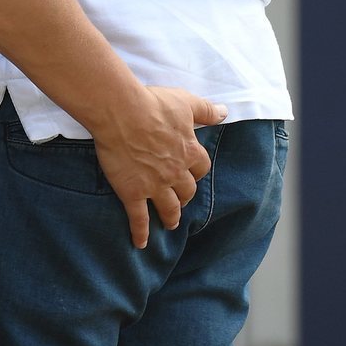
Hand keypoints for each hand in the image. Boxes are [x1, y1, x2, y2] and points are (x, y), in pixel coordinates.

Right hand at [90, 88, 226, 250]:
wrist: (121, 112)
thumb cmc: (152, 103)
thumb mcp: (185, 102)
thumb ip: (206, 110)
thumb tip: (224, 112)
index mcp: (189, 151)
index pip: (201, 168)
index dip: (197, 171)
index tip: (192, 172)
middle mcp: (176, 173)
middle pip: (187, 191)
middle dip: (185, 196)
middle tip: (180, 200)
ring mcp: (154, 185)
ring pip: (169, 208)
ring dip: (171, 217)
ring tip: (170, 223)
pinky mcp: (132, 193)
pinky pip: (139, 219)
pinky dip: (141, 233)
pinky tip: (140, 243)